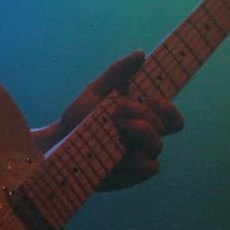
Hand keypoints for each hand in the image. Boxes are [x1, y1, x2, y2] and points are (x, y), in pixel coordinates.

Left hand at [48, 51, 184, 190]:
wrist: (58, 144)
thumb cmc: (80, 118)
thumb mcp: (97, 90)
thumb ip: (119, 72)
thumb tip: (140, 53)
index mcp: (142, 119)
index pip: (171, 117)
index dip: (168, 107)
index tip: (150, 97)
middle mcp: (144, 139)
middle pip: (164, 126)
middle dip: (143, 112)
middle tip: (117, 107)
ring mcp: (139, 158)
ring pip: (157, 145)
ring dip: (139, 130)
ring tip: (115, 125)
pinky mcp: (132, 176)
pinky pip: (149, 166)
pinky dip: (136, 157)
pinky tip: (117, 151)